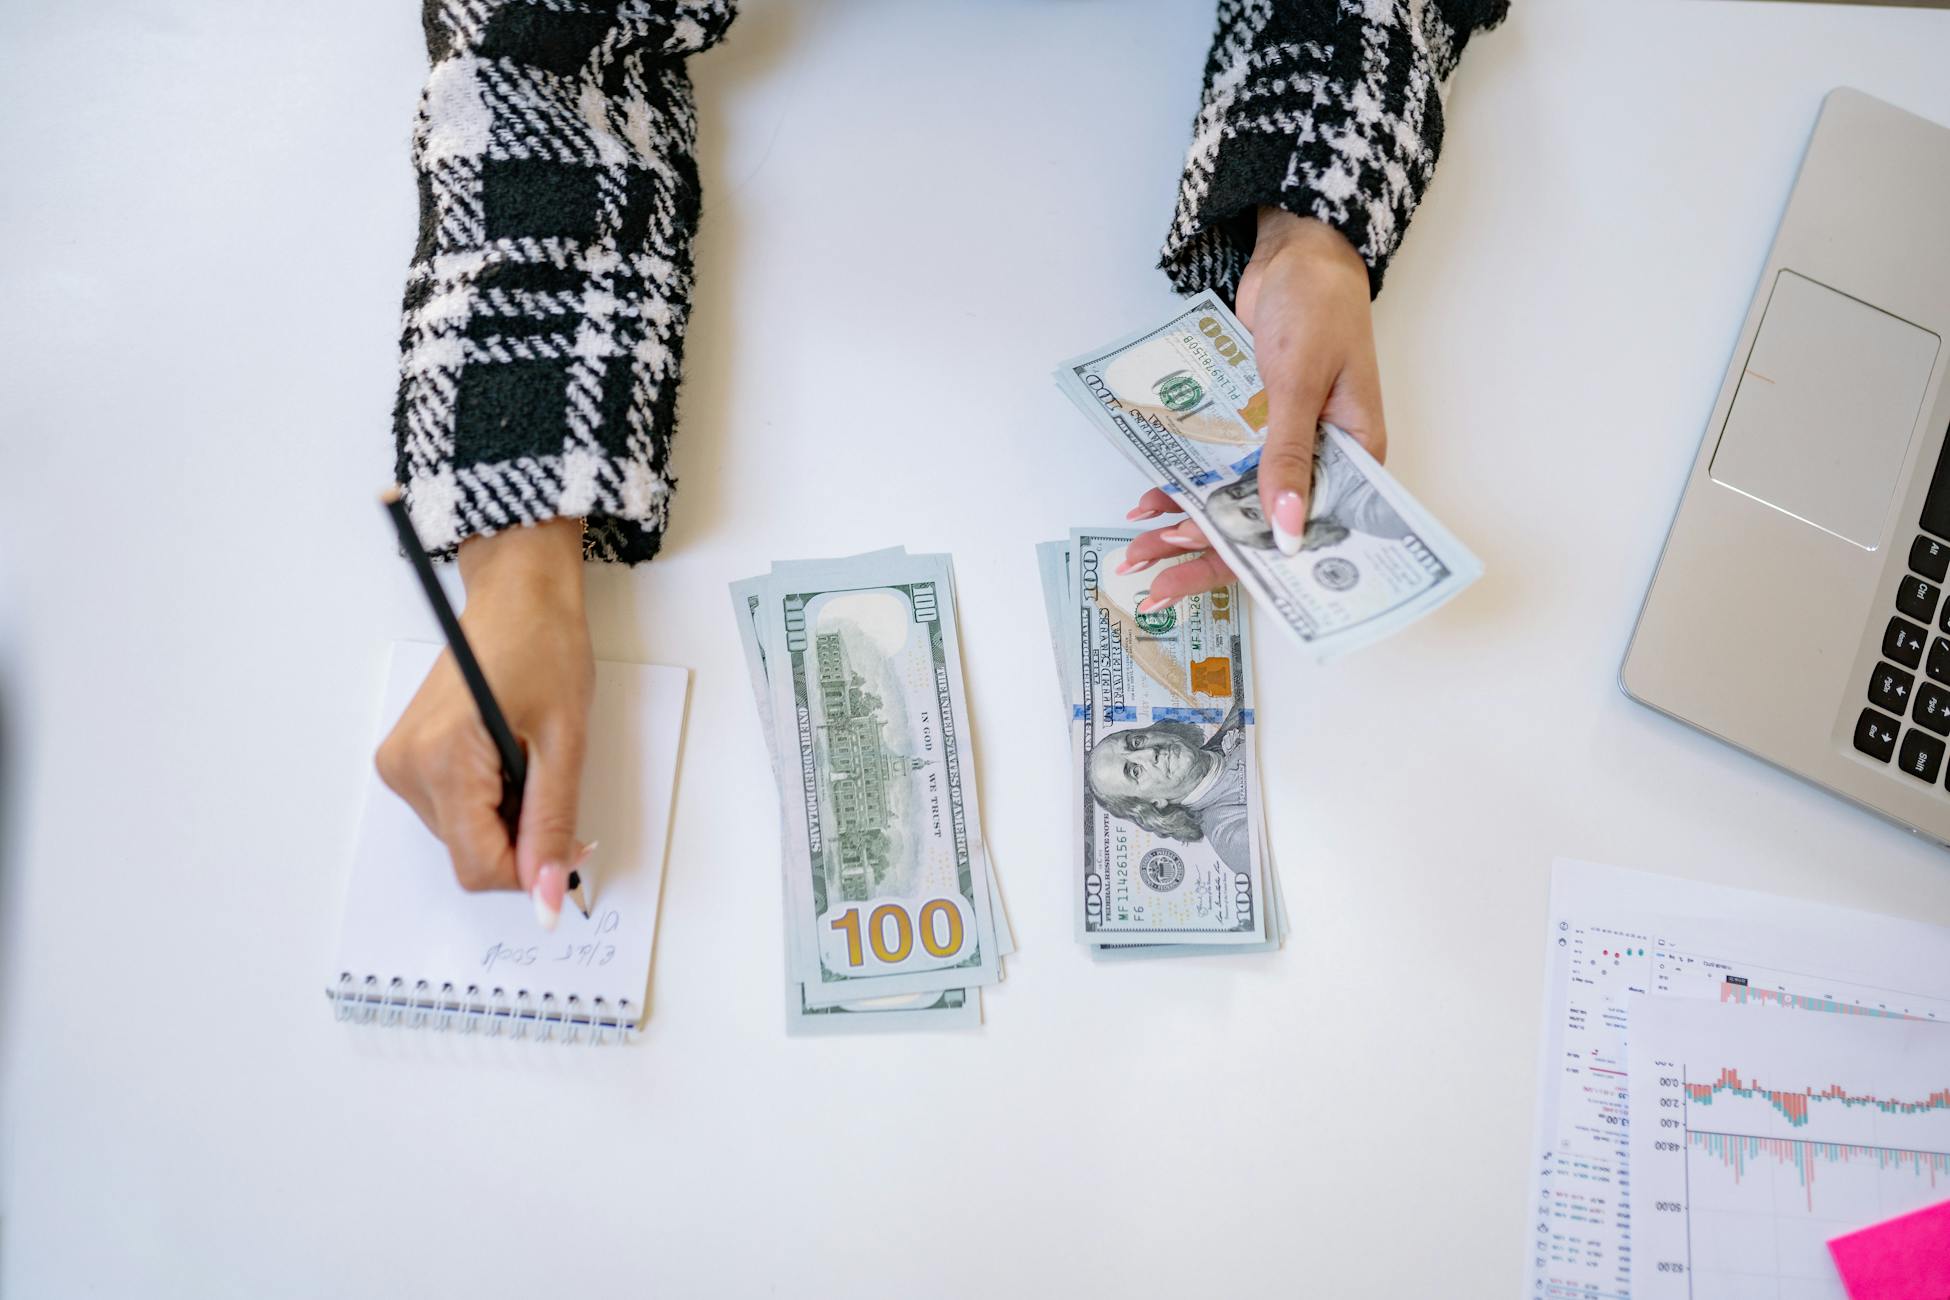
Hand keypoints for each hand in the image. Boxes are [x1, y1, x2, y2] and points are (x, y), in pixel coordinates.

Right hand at [375, 518, 594, 927]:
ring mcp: (400, 763)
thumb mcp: (565, 744)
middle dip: (521, 836)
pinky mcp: (407, 757)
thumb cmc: (543, 647)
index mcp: (441, 761)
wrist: (517, 596)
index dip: (528, 872)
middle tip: (551, 779)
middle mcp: (406, 767)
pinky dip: (488, 799)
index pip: (477, 867)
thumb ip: (553, 825)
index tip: (568, 850)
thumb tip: (546, 891)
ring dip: (505, 815)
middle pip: (469, 854)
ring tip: (527, 757)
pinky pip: (453, 809)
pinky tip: (506, 756)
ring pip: (462, 835)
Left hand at [1120, 208, 1386, 609]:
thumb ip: (1288, 456)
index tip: (1208, 580)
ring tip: (1139, 549)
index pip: (1310, 530)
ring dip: (1188, 526)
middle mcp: (1321, 462)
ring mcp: (1284, 446)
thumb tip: (1285, 529)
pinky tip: (1149, 502)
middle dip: (1206, 555)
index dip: (1258, 563)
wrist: (1297, 251)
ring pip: (1233, 503)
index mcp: (1356, 459)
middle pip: (1262, 526)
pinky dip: (1185, 486)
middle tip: (1156, 579)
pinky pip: (1217, 471)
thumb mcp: (1301, 383)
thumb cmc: (1318, 307)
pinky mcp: (1253, 427)